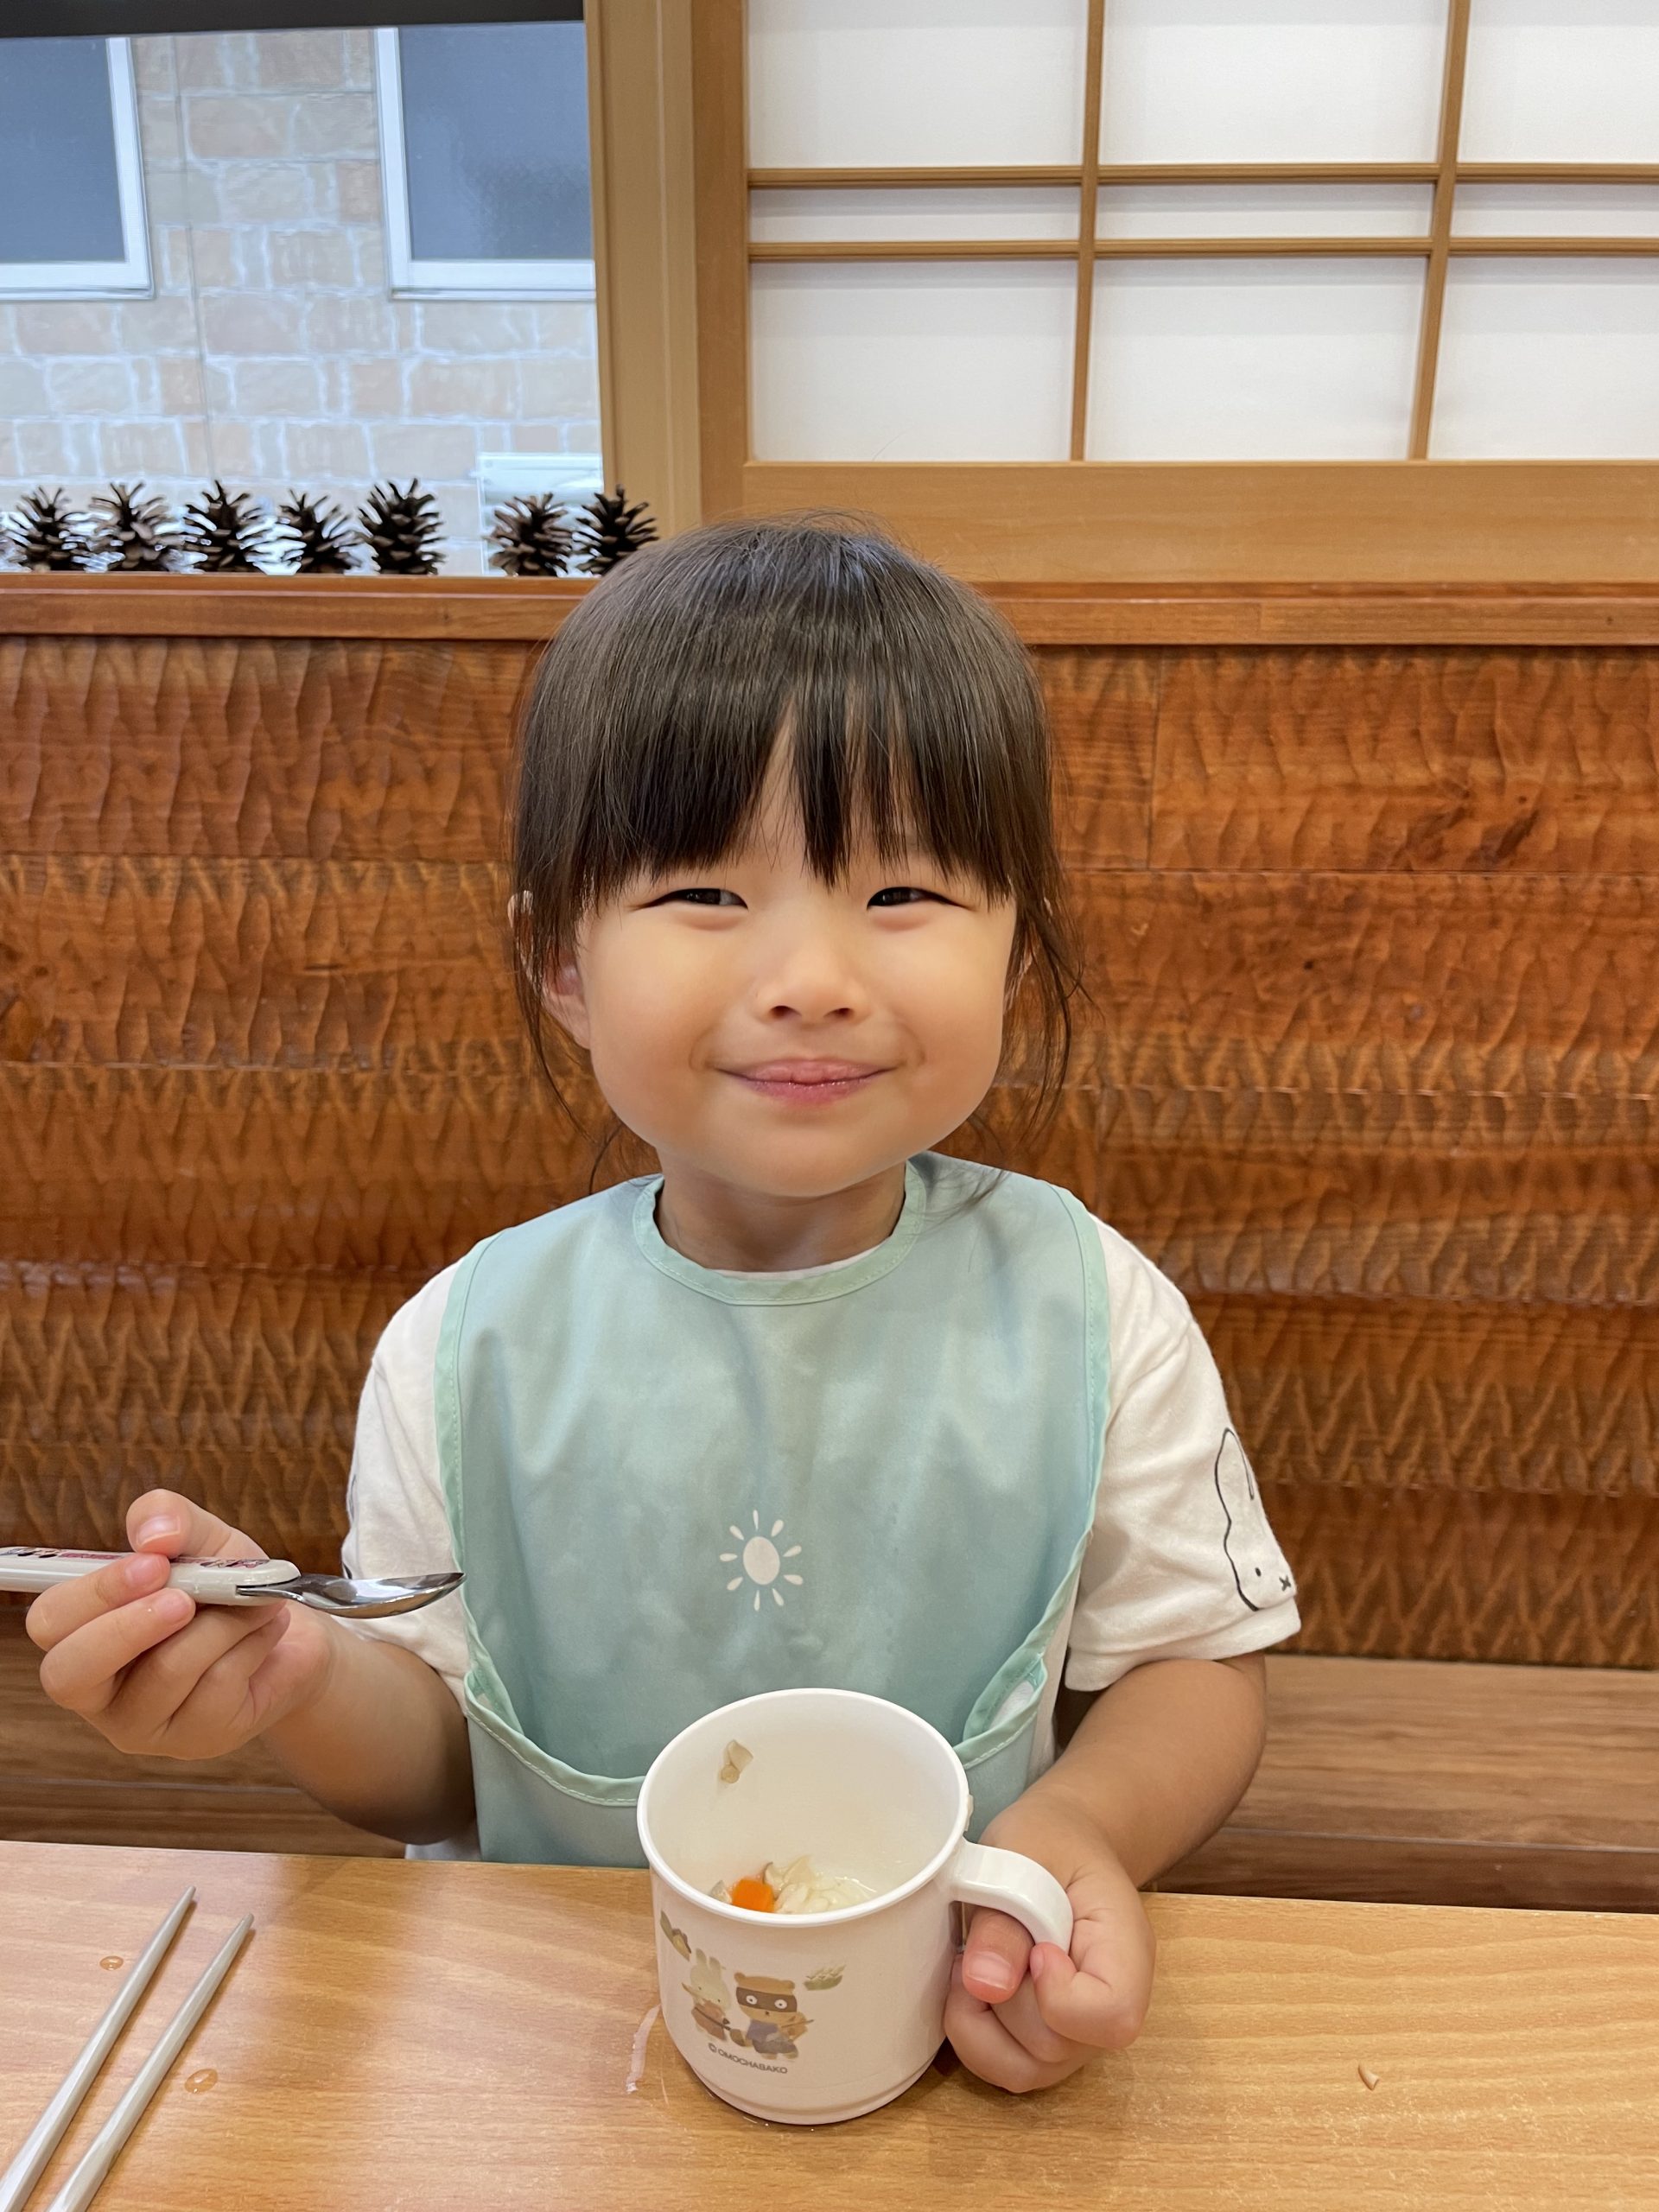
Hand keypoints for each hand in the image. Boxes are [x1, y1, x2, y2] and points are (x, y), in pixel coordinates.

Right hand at [25, 1490, 336, 1761]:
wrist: (294, 1634)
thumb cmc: (228, 1589)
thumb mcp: (203, 1540)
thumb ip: (170, 1519)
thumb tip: (154, 1533)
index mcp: (83, 1630)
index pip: (50, 1623)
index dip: (93, 1594)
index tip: (152, 1563)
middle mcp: (98, 1688)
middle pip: (69, 1674)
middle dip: (130, 1628)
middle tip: (184, 1599)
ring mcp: (143, 1723)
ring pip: (164, 1672)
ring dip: (221, 1623)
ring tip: (253, 1603)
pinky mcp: (195, 1739)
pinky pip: (217, 1686)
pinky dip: (251, 1642)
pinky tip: (264, 1631)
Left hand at [945, 1794, 1155, 2093]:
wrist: (1060, 1843)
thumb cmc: (1049, 1839)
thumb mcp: (1024, 1850)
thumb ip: (1006, 1913)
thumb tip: (985, 1983)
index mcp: (1126, 1947)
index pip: (1113, 2014)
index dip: (1060, 1997)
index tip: (1034, 1949)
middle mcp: (1113, 2003)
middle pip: (1059, 2045)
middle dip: (1003, 1998)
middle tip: (984, 1940)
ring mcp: (1079, 2031)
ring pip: (1027, 2070)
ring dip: (979, 2023)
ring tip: (971, 1965)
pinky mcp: (1046, 2041)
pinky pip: (1006, 2068)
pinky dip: (973, 2036)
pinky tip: (968, 1989)